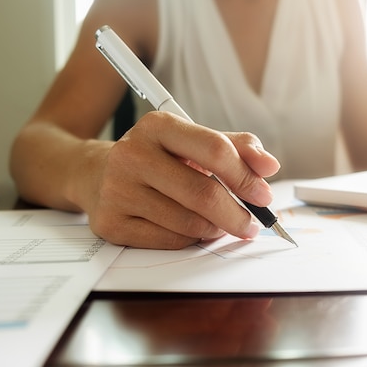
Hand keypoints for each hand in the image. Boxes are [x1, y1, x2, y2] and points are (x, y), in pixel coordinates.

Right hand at [84, 111, 280, 248]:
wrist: (97, 173)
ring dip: (215, 228)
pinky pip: (170, 240)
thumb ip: (236, 148)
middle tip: (252, 224)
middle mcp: (133, 154)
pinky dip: (190, 239)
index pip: (214, 150)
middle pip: (203, 193)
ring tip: (219, 223)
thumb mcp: (193, 142)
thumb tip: (269, 166)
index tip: (263, 195)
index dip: (245, 176)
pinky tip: (191, 229)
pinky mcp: (110, 222)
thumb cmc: (158, 158)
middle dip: (237, 214)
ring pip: (189, 222)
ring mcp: (117, 190)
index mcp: (158, 126)